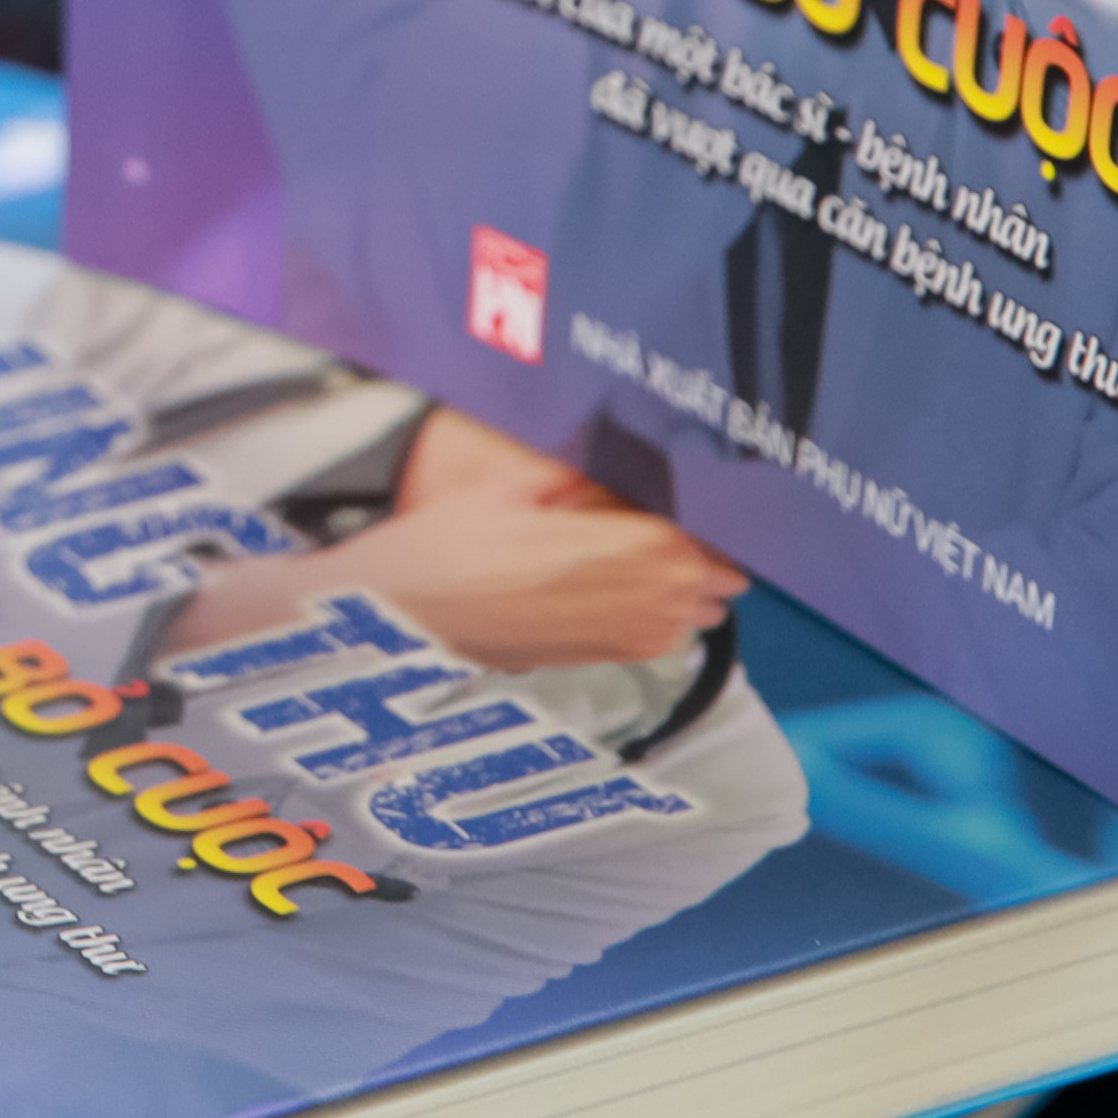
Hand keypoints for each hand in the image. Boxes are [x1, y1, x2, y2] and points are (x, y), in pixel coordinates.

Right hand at [168, 417, 746, 676]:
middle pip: (715, 580)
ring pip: (692, 614)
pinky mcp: (596, 661)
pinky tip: (621, 581)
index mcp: (629, 550)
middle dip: (705, 550)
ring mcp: (620, 640)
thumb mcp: (515, 485)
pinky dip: (656, 611)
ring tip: (653, 548)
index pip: (713, 538)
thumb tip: (628, 456)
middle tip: (678, 515)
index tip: (705, 496)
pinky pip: (658, 638)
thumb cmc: (444, 552)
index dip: (717, 519)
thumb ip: (584, 473)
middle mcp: (638, 604)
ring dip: (684, 583)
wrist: (400, 616)